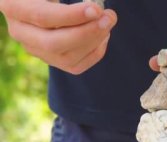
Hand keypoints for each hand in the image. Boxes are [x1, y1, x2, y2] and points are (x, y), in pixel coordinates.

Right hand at [0, 0, 116, 73]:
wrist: (43, 1)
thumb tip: (93, 6)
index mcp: (13, 6)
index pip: (42, 16)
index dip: (71, 16)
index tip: (96, 9)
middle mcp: (20, 32)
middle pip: (53, 43)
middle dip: (87, 32)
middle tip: (108, 17)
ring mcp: (36, 50)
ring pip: (66, 57)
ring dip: (95, 41)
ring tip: (108, 21)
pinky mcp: (52, 60)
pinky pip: (76, 65)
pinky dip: (95, 52)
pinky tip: (104, 35)